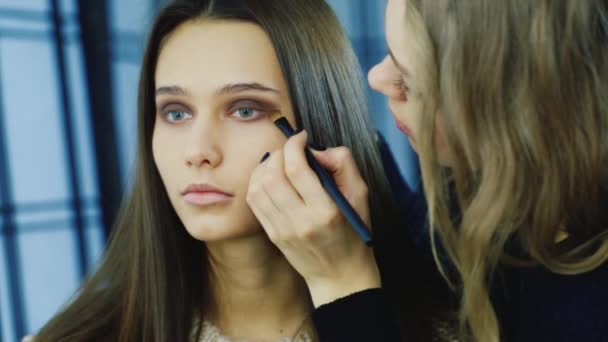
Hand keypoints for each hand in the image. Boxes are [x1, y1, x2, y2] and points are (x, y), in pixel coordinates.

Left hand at [247, 130, 379, 306]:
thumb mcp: (360, 195)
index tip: (301, 137)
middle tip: (290, 149)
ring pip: (258, 186)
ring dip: (265, 166)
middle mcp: (300, 221)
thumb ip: (343, 164)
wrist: (339, 274)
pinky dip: (257, 181)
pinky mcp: (272, 234)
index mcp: (325, 211)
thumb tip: (316, 149)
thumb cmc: (353, 231)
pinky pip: (254, 200)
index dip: (295, 145)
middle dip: (279, 153)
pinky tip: (270, 177)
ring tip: (279, 161)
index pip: (298, 169)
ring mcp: (282, 229)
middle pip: (273, 175)